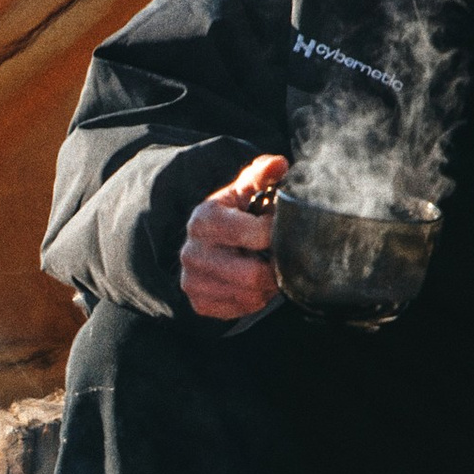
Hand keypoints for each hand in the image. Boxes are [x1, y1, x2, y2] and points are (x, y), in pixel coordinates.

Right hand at [180, 154, 288, 319]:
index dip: (279, 233)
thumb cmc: (230, 214)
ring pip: (250, 296)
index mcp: (205, 219)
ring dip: (267, 287)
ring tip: (267, 269)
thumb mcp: (244, 190)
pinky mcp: (198, 303)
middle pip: (253, 276)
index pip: (259, 235)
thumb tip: (279, 164)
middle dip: (275, 269)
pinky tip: (253, 284)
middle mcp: (192, 252)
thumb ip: (261, 174)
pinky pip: (240, 310)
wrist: (203, 241)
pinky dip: (254, 300)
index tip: (280, 228)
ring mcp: (192, 280)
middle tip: (281, 258)